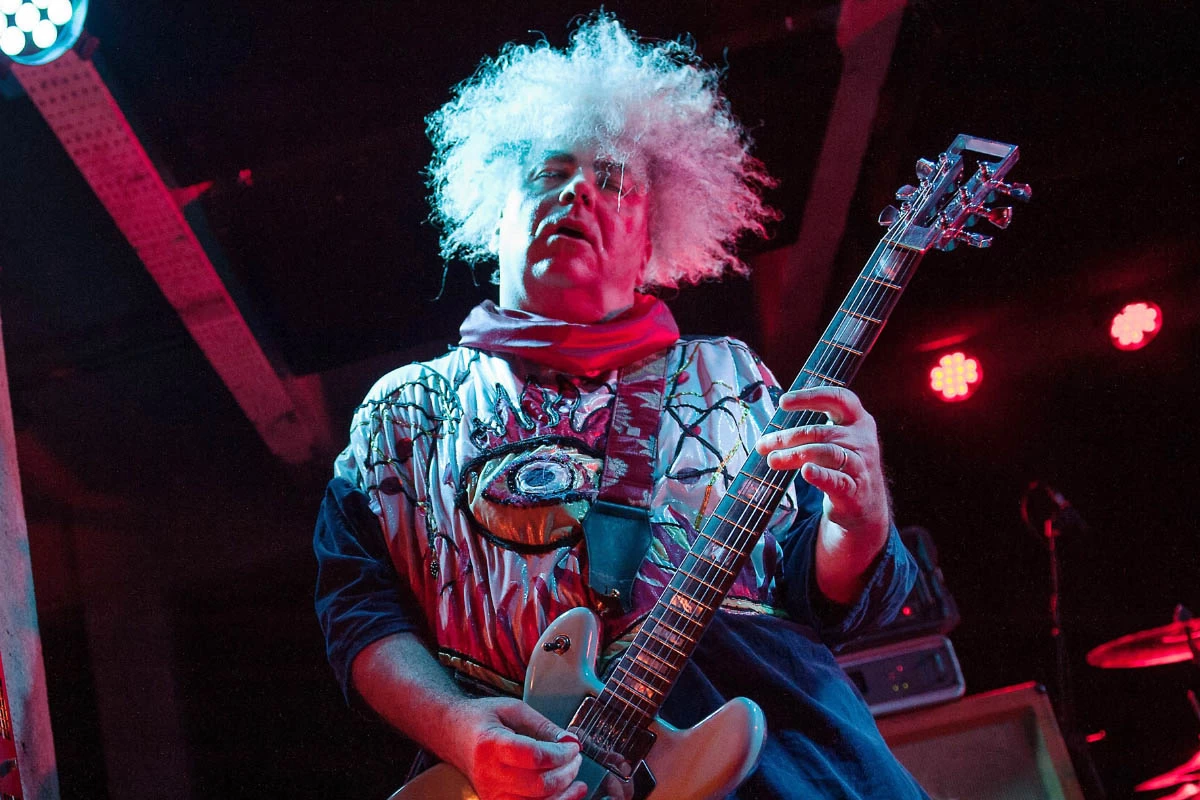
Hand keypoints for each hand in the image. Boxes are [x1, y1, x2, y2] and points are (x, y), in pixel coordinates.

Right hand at [449, 697, 587, 799]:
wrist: (453, 734)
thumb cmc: (482, 719)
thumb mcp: (513, 709)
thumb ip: (543, 725)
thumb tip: (571, 741)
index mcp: (491, 744)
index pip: (533, 756)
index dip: (560, 753)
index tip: (573, 746)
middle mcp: (489, 774)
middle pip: (538, 785)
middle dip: (566, 772)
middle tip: (575, 759)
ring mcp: (490, 793)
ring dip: (563, 794)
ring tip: (575, 778)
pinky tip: (565, 795)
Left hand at [755, 385, 890, 546]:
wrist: (866, 507)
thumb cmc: (841, 467)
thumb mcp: (834, 442)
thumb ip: (811, 432)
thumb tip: (768, 437)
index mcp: (857, 421)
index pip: (837, 399)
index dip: (811, 397)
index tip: (783, 402)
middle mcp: (862, 440)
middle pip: (821, 432)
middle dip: (788, 437)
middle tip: (763, 444)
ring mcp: (860, 465)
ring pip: (825, 453)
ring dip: (794, 455)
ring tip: (772, 460)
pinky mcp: (854, 490)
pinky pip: (836, 479)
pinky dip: (820, 475)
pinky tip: (806, 472)